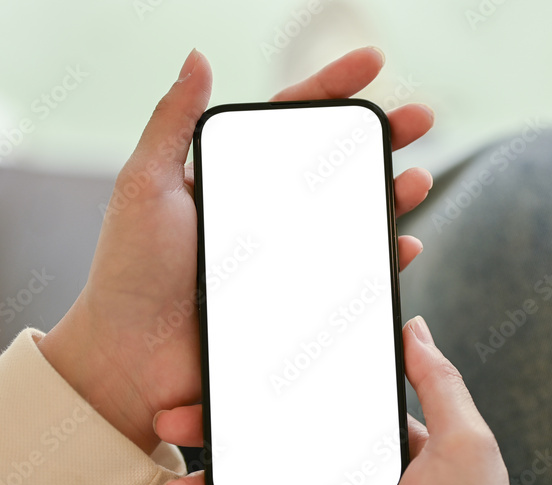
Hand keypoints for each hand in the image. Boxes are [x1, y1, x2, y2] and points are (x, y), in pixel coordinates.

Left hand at [37, 47, 434, 454]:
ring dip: (392, 195)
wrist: (131, 359)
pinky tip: (403, 243)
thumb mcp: (146, 186)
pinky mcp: (299, 300)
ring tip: (418, 181)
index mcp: (235, 177)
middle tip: (421, 119)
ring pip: (353, 215)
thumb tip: (196, 57)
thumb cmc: (130, 272)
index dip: (333, 88)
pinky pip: (352, 274)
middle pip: (337, 164)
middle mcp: (267, 213)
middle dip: (383, 138)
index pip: (291, 120)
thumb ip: (172, 122)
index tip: (373, 63)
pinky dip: (383, 257)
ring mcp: (287, 257)